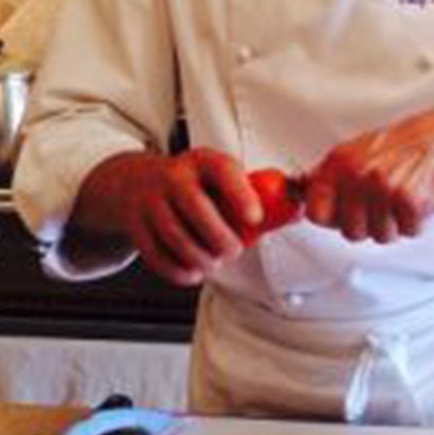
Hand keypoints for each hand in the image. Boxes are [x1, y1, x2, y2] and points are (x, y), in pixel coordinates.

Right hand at [79, 148, 264, 284]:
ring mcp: (150, 200)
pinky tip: (192, 273)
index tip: (256, 218)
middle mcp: (172, 176)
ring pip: (175, 234)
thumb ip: (256, 194)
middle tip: (234, 251)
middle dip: (220, 237)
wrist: (136, 182)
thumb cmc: (192, 184)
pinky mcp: (136, 225)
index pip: (222, 170)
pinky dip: (177, 270)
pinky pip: (155, 253)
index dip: (240, 194)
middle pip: (195, 207)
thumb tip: (298, 210)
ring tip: (214, 264)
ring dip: (200, 257)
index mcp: (201, 161)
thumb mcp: (219, 177)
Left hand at [302, 102, 433, 243]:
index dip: (332, 219)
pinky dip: (419, 221)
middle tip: (388, 201)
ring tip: (407, 195)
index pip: (315, 212)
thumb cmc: (413, 143)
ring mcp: (384, 188)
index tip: (344, 215)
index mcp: (341, 161)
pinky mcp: (411, 202)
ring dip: (397, 223)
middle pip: (351, 232)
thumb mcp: (365, 151)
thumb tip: (308, 199)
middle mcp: (358, 174)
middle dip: (371, 224)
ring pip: (381, 236)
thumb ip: (337, 176)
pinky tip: (423, 197)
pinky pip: (409, 232)